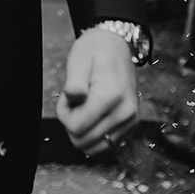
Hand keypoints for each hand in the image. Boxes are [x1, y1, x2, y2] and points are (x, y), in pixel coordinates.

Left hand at [56, 28, 138, 155]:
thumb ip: (75, 82)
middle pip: (83, 140)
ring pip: (93, 147)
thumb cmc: (95, 51)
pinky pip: (105, 146)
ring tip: (84, 106)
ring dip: (82, 130)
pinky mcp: (130, 127)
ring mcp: (130, 122)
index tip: (68, 96)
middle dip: (71, 122)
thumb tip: (74, 97)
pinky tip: (93, 114)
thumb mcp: (79, 60)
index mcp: (111, 96)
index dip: (64, 113)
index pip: (76, 127)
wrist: (117, 46)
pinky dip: (93, 133)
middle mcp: (125, 112)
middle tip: (75, 99)